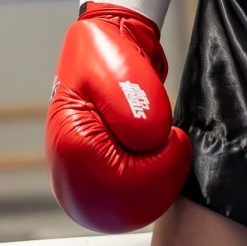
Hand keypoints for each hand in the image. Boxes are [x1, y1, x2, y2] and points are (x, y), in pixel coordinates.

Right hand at [45, 0, 191, 232]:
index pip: (116, 182)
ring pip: (126, 204)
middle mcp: (71, 167)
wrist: (109, 41)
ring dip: (156, 182)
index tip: (176, 140)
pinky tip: (161, 155)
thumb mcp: (121, 71)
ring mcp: (86, 172)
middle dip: (159, 179)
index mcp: (70, 143)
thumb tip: (152, 142)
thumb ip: (136, 108)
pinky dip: (151, 182)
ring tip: (169, 147)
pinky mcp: (100, 171)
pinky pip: (129, 194)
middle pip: (122, 202)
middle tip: (176, 145)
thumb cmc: (108, 51)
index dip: (157, 168)